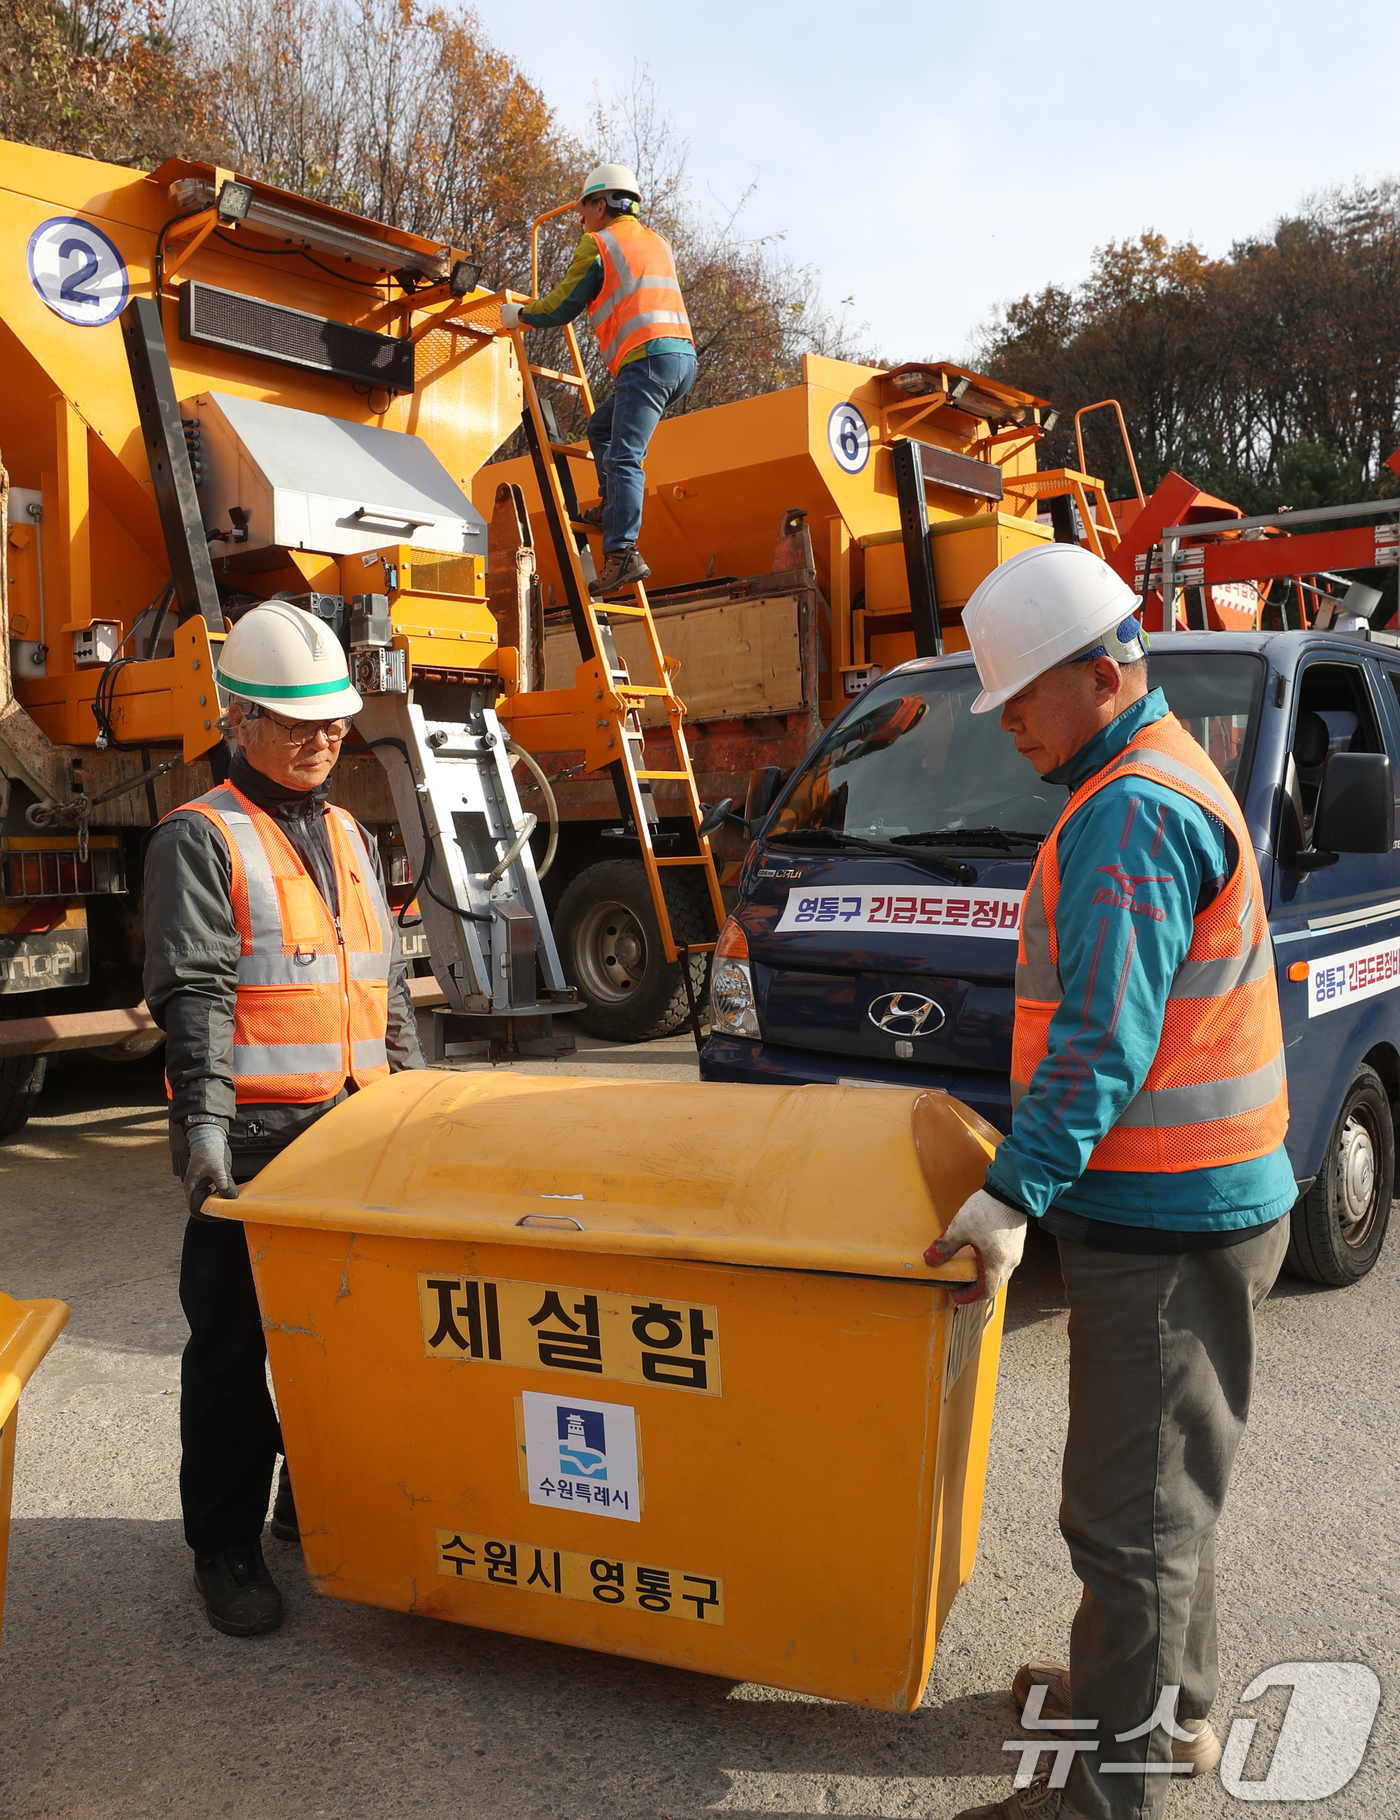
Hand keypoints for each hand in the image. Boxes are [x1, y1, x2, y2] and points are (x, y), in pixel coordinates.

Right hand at [183, 1122, 238, 1214]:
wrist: (210, 1136)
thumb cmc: (210, 1151)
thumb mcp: (218, 1169)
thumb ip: (224, 1183)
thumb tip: (232, 1198)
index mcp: (192, 1187)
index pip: (196, 1210)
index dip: (208, 1215)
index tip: (222, 1215)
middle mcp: (196, 1188)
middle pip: (204, 1207)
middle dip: (216, 1210)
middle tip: (231, 1211)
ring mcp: (203, 1184)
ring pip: (211, 1200)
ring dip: (221, 1203)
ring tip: (234, 1203)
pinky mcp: (211, 1180)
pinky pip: (217, 1192)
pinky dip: (224, 1195)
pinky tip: (234, 1193)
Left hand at [499, 301, 525, 329]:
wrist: (523, 314)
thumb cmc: (524, 311)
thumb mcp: (518, 306)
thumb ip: (515, 308)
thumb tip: (517, 310)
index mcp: (507, 306)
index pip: (501, 307)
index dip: (503, 311)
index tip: (506, 313)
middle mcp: (504, 311)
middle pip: (500, 315)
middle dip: (503, 317)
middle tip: (508, 320)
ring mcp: (504, 317)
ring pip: (502, 321)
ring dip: (505, 323)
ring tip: (510, 324)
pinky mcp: (505, 323)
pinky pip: (505, 327)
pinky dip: (507, 327)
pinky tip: (510, 328)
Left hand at [924, 1187, 1026, 1304]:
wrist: (1010, 1192)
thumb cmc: (989, 1209)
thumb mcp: (961, 1228)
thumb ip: (945, 1246)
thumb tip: (931, 1260)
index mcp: (996, 1263)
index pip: (984, 1292)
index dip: (968, 1296)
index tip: (955, 1294)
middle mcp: (1009, 1262)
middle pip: (993, 1286)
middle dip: (974, 1289)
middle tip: (959, 1284)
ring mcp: (1015, 1254)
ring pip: (1000, 1275)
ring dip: (983, 1278)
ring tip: (967, 1271)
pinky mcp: (1016, 1244)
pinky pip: (1003, 1264)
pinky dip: (990, 1267)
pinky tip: (979, 1256)